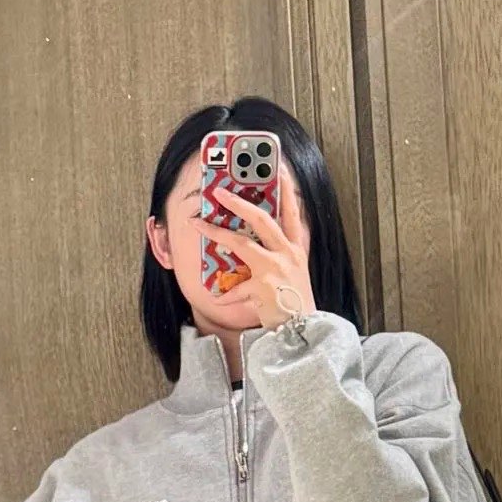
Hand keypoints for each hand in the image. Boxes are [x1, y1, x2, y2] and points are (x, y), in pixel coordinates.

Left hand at [206, 173, 316, 330]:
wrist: (303, 331)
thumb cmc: (295, 304)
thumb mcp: (292, 275)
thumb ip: (276, 257)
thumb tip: (249, 247)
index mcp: (295, 249)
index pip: (292, 213)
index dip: (287, 190)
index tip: (280, 170)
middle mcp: (287, 254)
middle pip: (262, 219)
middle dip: (238, 203)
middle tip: (220, 191)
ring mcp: (276, 269)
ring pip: (241, 243)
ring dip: (216, 232)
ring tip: (197, 223)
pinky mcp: (263, 286)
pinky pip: (237, 288)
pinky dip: (226, 294)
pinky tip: (217, 297)